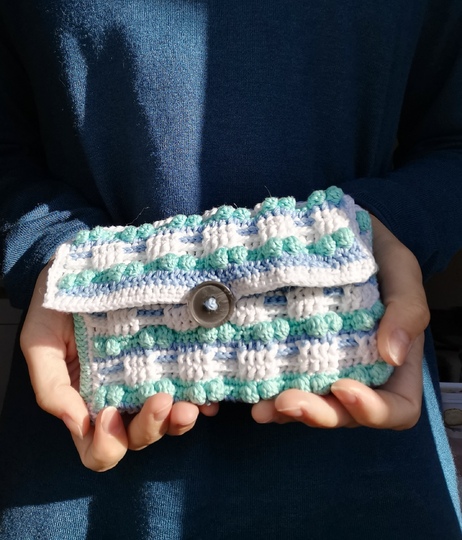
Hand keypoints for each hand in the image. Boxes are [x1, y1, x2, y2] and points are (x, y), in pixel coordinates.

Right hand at [20, 263, 217, 471]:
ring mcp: (147, 381)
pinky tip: (208, 397)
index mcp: (87, 402)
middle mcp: (120, 398)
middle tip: (161, 400)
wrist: (83, 268)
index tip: (110, 413)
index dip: (106, 444)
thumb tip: (78, 425)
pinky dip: (201, 400)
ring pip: (167, 421)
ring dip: (179, 421)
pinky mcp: (169, 360)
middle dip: (150, 428)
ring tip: (190, 405)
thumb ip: (50, 385)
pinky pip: (190, 391)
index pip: (98, 447)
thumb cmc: (57, 305)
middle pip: (138, 438)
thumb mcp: (39, 341)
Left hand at [252, 215, 429, 429]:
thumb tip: (393, 356)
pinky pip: (283, 385)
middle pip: (345, 415)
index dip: (373, 411)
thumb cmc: (375, 252)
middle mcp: (360, 373)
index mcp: (394, 362)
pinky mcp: (294, 356)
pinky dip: (268, 395)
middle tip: (288, 401)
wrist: (336, 231)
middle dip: (319, 414)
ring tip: (262, 407)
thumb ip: (408, 308)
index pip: (396, 408)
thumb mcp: (400, 269)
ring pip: (311, 408)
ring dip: (287, 413)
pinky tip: (250, 394)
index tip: (344, 386)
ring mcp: (324, 368)